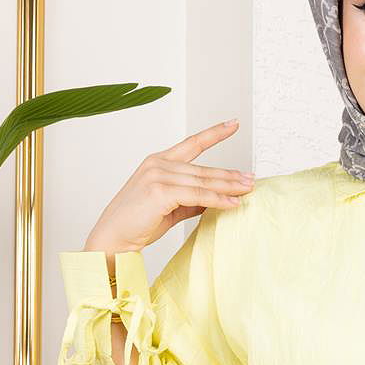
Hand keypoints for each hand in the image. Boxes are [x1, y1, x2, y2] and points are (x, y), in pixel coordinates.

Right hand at [84, 118, 256, 254]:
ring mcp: (157, 175)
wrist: (113, 239)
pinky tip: (232, 204)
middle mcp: (157, 163)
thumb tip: (214, 199)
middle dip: (230, 174)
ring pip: (202, 181)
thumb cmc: (138, 224)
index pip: (192, 144)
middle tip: (252, 179)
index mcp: (158, 162)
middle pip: (202, 168)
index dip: (215, 133)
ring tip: (248, 190)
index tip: (234, 124)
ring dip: (228, 187)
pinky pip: (196, 195)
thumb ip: (190, 199)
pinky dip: (217, 200)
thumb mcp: (169, 207)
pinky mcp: (160, 191)